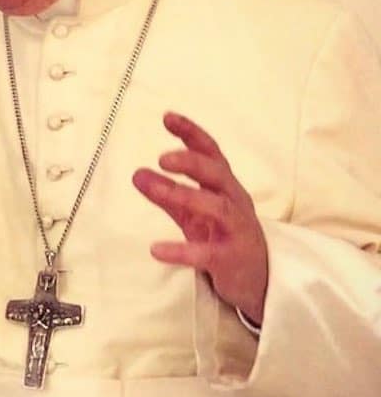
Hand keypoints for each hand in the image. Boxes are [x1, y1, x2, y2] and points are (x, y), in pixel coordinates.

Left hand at [132, 112, 268, 322]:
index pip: (211, 154)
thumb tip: (137, 174)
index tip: (167, 117)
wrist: (260, 279)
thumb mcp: (193, 212)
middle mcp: (234, 203)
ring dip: (185, 195)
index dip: (192, 134)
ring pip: (216, 207)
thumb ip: (167, 193)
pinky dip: (182, 251)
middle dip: (192, 162)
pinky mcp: (231, 259)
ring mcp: (236, 230)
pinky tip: (157, 250)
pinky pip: (207, 253)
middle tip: (163, 157)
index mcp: (225, 187)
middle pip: (218, 175)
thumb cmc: (222, 236)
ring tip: (154, 187)